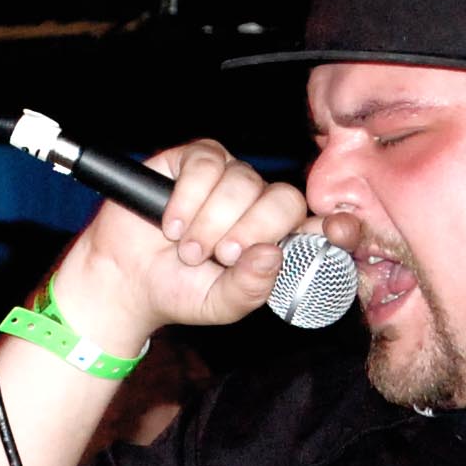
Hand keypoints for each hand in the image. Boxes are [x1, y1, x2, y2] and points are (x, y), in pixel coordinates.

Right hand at [53, 139, 362, 348]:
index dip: (336, 226)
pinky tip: (171, 222)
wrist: (127, 279)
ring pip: (243, 182)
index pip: (321, 226)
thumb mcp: (222, 305)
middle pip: (283, 199)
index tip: (339, 233)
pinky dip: (189, 197)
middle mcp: (260, 206)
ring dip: (211, 221)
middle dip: (252, 230)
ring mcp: (230, 180)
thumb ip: (251, 288)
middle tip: (220, 257)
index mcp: (278, 241)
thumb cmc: (180, 292)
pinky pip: (207, 162)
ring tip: (187, 249)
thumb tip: (271, 255)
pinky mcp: (196, 160)